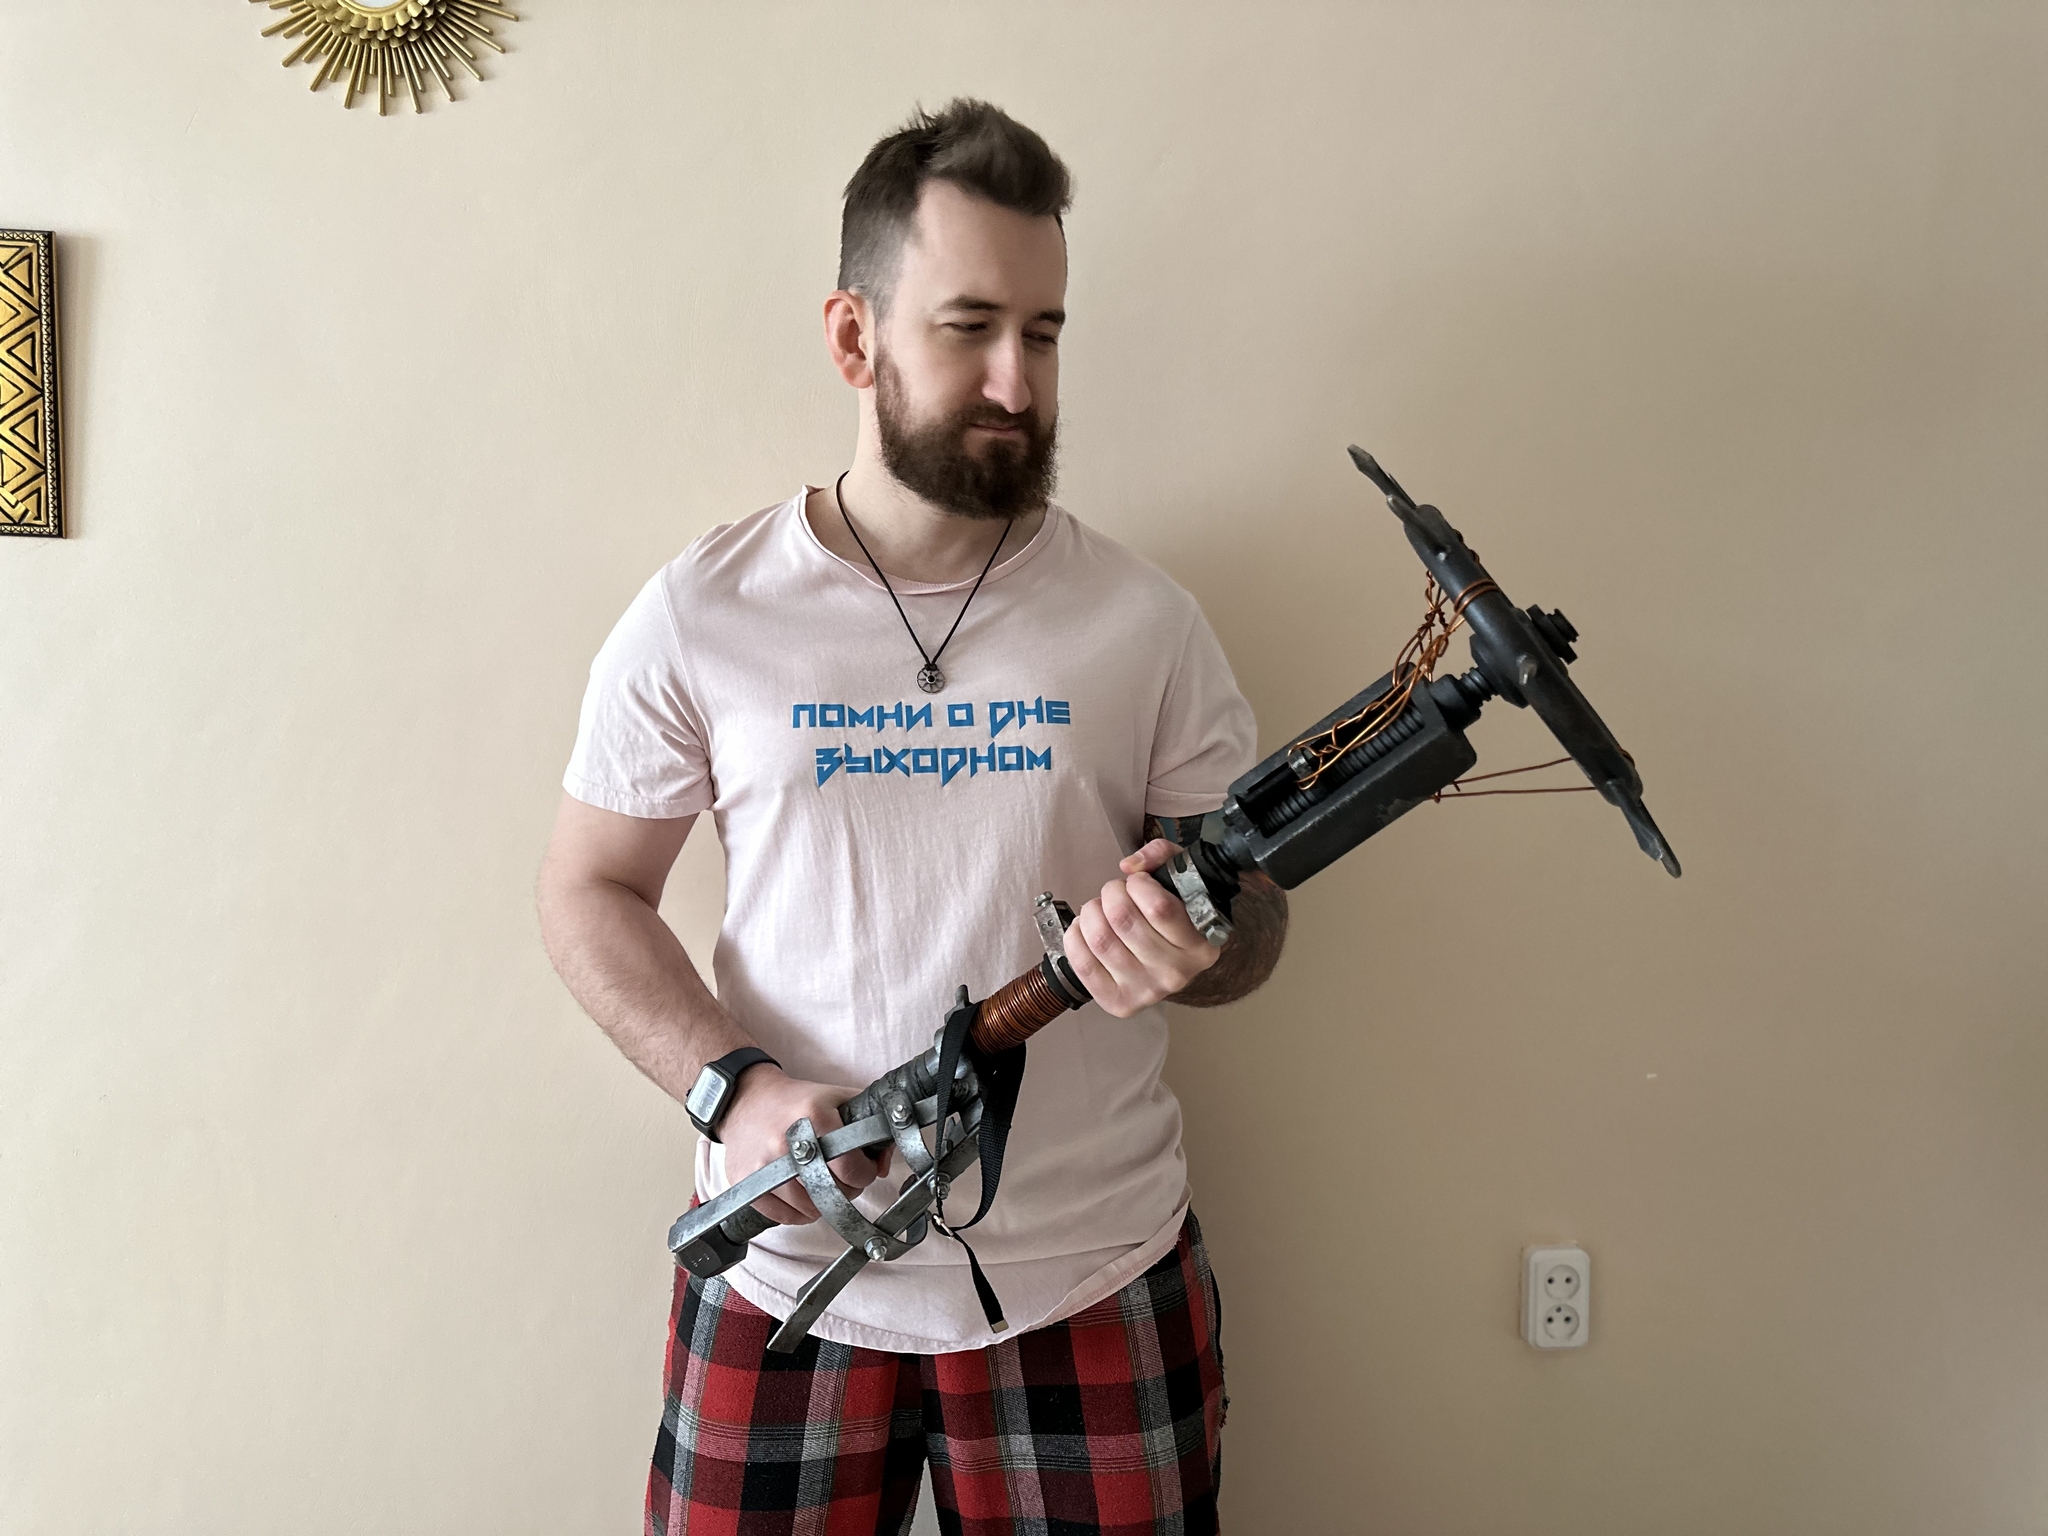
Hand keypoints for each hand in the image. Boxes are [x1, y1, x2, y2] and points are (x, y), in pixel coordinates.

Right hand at [718, 1064, 890, 1224]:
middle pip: (832, 1191)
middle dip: (846, 1189)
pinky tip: (802, 1196)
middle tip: (842, 1178)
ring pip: (810, 1209)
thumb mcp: (837, 1099)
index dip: (864, 1173)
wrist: (746, 1099)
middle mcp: (787, 1143)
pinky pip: (783, 1217)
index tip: (863, 1169)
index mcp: (814, 1117)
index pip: (852, 1167)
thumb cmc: (796, 1102)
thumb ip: (870, 1125)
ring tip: (821, 1185)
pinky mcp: (746, 1183)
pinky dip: (798, 1214)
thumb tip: (882, 1165)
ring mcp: (764, 1167)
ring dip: (822, 1204)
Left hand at [1062, 838, 1222, 1018]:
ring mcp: (1147, 991)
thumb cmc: (1176, 916)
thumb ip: (1161, 856)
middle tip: (1115, 892)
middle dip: (1111, 893)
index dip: (1138, 885)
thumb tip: (1129, 866)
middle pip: (1123, 920)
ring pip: (1101, 939)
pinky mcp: (1119, 1002)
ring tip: (1100, 909)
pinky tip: (1086, 929)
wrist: (1173, 961)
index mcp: (1200, 945)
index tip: (1138, 882)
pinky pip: (1083, 963)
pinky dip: (1075, 937)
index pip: (1159, 908)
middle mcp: (1177, 973)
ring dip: (1091, 912)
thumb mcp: (1181, 879)